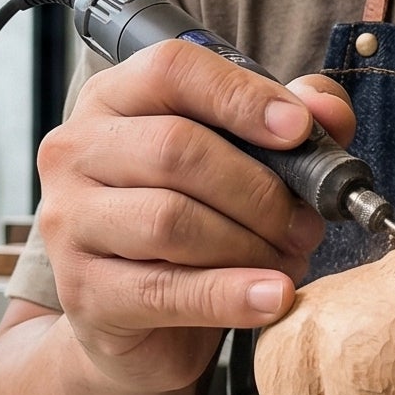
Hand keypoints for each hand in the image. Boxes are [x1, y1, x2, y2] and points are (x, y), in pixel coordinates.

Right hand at [32, 40, 354, 392]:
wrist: (142, 324)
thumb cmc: (190, 226)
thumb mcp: (240, 163)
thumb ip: (288, 126)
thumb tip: (326, 109)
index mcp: (112, 101)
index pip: (171, 70)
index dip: (241, 96)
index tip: (298, 130)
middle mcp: (75, 152)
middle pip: (176, 148)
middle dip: (259, 189)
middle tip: (304, 223)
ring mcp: (69, 223)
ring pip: (171, 219)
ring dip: (249, 243)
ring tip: (288, 261)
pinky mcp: (82, 293)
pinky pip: (167, 290)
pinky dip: (233, 295)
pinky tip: (275, 296)